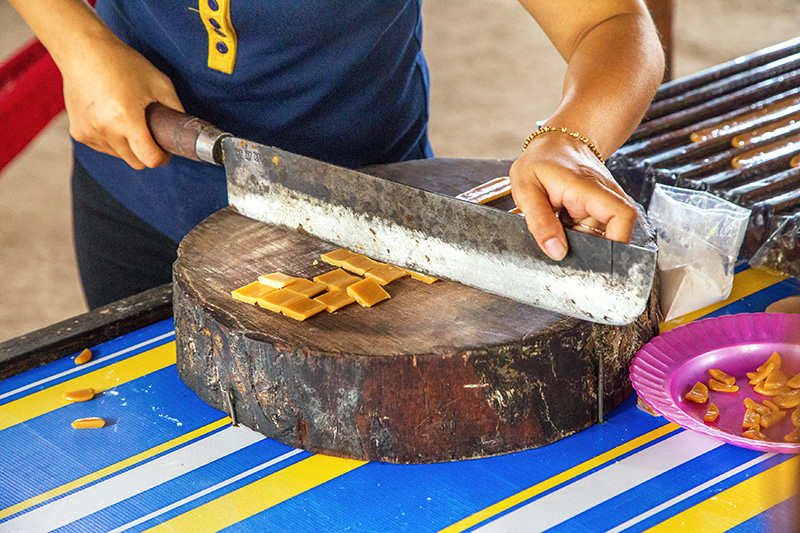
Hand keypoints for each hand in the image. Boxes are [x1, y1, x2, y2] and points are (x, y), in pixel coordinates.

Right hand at [60, 34, 183, 169]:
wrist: (83, 51)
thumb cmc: (122, 63)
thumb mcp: (160, 84)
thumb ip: (176, 111)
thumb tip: (186, 131)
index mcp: (125, 119)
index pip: (149, 159)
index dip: (162, 158)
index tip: (166, 150)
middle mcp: (104, 129)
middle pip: (136, 162)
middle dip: (146, 152)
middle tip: (150, 133)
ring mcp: (89, 133)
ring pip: (120, 156)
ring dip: (128, 146)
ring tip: (128, 119)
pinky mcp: (78, 133)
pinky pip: (104, 148)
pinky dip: (112, 140)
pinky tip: (111, 118)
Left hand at [509, 132, 637, 260]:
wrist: (556, 144)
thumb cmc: (540, 161)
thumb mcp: (527, 189)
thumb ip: (539, 222)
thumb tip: (556, 252)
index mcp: (589, 188)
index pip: (623, 216)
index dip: (616, 240)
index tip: (593, 252)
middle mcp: (605, 195)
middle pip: (615, 232)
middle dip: (591, 248)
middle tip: (564, 242)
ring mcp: (605, 202)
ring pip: (603, 235)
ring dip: (583, 241)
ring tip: (560, 227)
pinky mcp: (601, 209)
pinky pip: (596, 231)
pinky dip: (581, 235)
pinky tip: (565, 225)